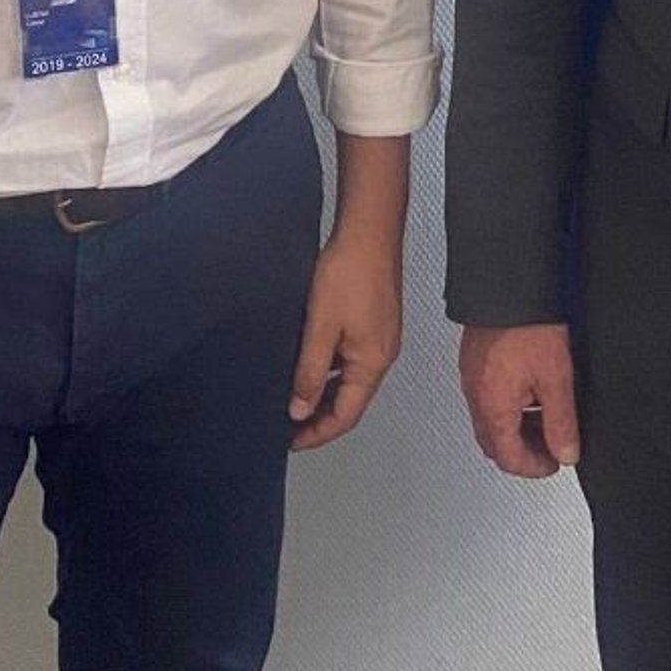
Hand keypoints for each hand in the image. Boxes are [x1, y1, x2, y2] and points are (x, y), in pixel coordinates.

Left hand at [288, 227, 402, 449]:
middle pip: (351, 401)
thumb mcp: (321, 326)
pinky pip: (352, 359)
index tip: (292, 441)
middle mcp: (382, 354)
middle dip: (320, 416)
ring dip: (324, 392)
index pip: (346, 415)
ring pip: (350, 380)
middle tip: (288, 424)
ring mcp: (380, 338)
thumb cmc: (350, 271)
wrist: (369, 230)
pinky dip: (331, 369)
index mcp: (372, 362)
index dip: (318, 433)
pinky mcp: (375, 322)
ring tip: (293, 396)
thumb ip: (310, 372)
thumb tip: (300, 409)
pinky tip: (310, 362)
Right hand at [459, 321, 579, 478]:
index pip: (510, 458)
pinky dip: (507, 404)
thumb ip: (562, 422)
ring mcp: (471, 374)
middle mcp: (475, 393)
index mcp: (493, 406)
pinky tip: (528, 388)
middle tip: (550, 444)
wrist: (508, 281)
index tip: (556, 461)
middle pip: (494, 443)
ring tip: (544, 414)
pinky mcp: (473, 358)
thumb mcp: (556, 378)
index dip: (536, 467)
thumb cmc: (529, 322)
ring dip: (516, 427)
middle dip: (523, 451)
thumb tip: (566, 452)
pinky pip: (485, 395)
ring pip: (489, 420)